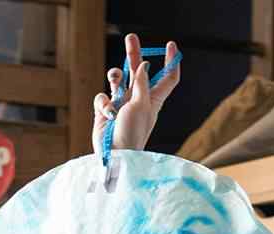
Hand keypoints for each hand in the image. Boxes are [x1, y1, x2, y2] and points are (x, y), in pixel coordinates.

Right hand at [92, 33, 179, 155]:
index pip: (168, 77)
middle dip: (134, 54)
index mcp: (153, 98)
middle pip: (139, 71)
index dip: (171, 61)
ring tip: (115, 77)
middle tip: (131, 37)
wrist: (114, 156)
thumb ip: (142, 83)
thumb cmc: (132, 133)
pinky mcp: (105, 111)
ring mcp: (121, 104)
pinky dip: (104, 103)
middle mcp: (138, 99)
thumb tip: (144, 65)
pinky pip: (103, 97)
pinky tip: (107, 114)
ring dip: (115, 74)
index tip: (170, 45)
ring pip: (118, 80)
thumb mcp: (141, 105)